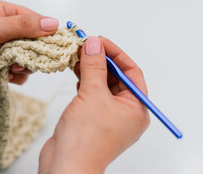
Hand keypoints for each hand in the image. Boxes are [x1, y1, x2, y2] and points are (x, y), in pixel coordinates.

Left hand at [0, 0, 58, 90]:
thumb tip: (54, 23)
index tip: (56, 45)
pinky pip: (19, 74)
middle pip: (35, 43)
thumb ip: (24, 26)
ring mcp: (2, 51)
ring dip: (22, 66)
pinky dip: (15, 76)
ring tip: (9, 67)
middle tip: (24, 59)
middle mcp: (6, 31)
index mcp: (5, 14)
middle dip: (32, 53)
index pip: (36, 21)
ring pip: (28, 60)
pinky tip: (4, 75)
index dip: (47, 33)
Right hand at [39, 36, 149, 173]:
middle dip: (101, 60)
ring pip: (102, 84)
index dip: (116, 54)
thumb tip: (93, 43)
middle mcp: (125, 112)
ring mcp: (108, 116)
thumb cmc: (85, 138)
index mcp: (136, 109)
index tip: (99, 41)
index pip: (131, 72)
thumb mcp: (92, 95)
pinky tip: (75, 71)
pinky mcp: (92, 119)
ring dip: (91, 69)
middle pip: (116, 77)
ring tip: (77, 54)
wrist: (65, 167)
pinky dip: (84, 81)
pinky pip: (92, 93)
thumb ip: (94, 67)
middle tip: (85, 45)